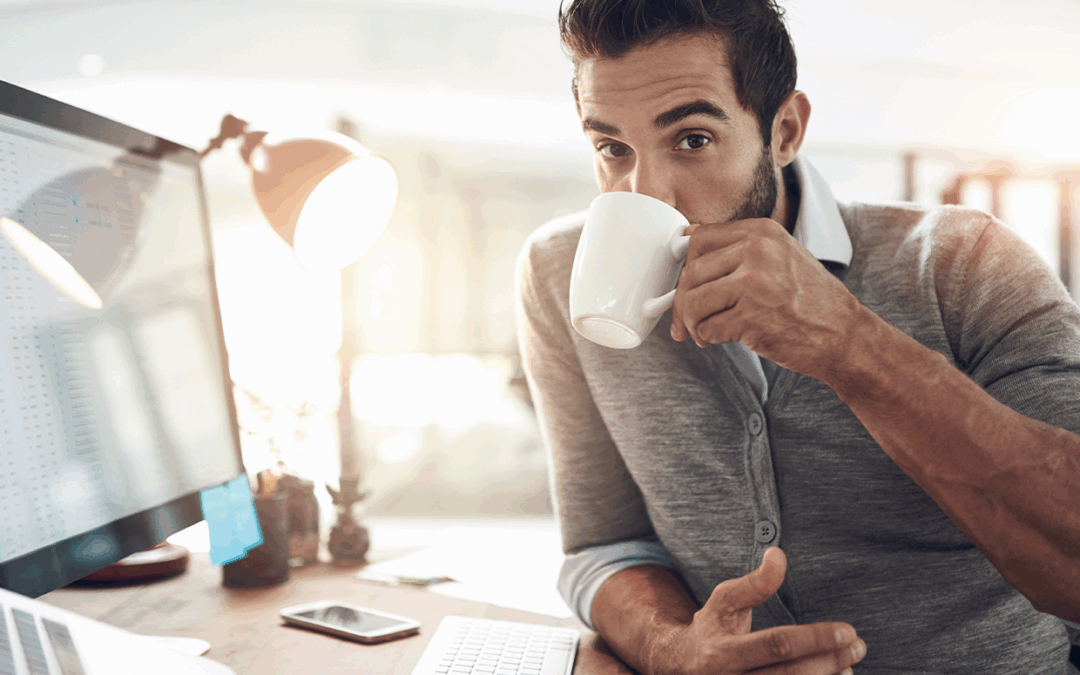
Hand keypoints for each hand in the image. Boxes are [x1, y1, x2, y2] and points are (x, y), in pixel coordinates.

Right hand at [656, 548, 865, 674]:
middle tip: (859, 645)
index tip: (847, 630)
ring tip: (851, 662)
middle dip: (830, 659)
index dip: (815, 638)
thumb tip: (779, 554)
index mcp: (722, 653)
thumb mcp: (724, 600)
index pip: (777, 645)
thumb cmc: (713, 627)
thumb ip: (754, 582)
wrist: (683, 666)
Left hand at [670, 218, 864, 378]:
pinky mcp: (750, 318)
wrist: (844, 335)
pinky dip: (707, 337)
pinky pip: (705, 328)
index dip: (687, 266)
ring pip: (692, 301)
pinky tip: (719, 338)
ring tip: (702, 331)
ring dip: (691, 322)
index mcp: (762, 232)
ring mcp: (754, 284)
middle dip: (683, 301)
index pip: (700, 239)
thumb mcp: (780, 257)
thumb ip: (738, 248)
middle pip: (691, 273)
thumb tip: (687, 240)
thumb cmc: (811, 301)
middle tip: (687, 319)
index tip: (688, 285)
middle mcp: (757, 251)